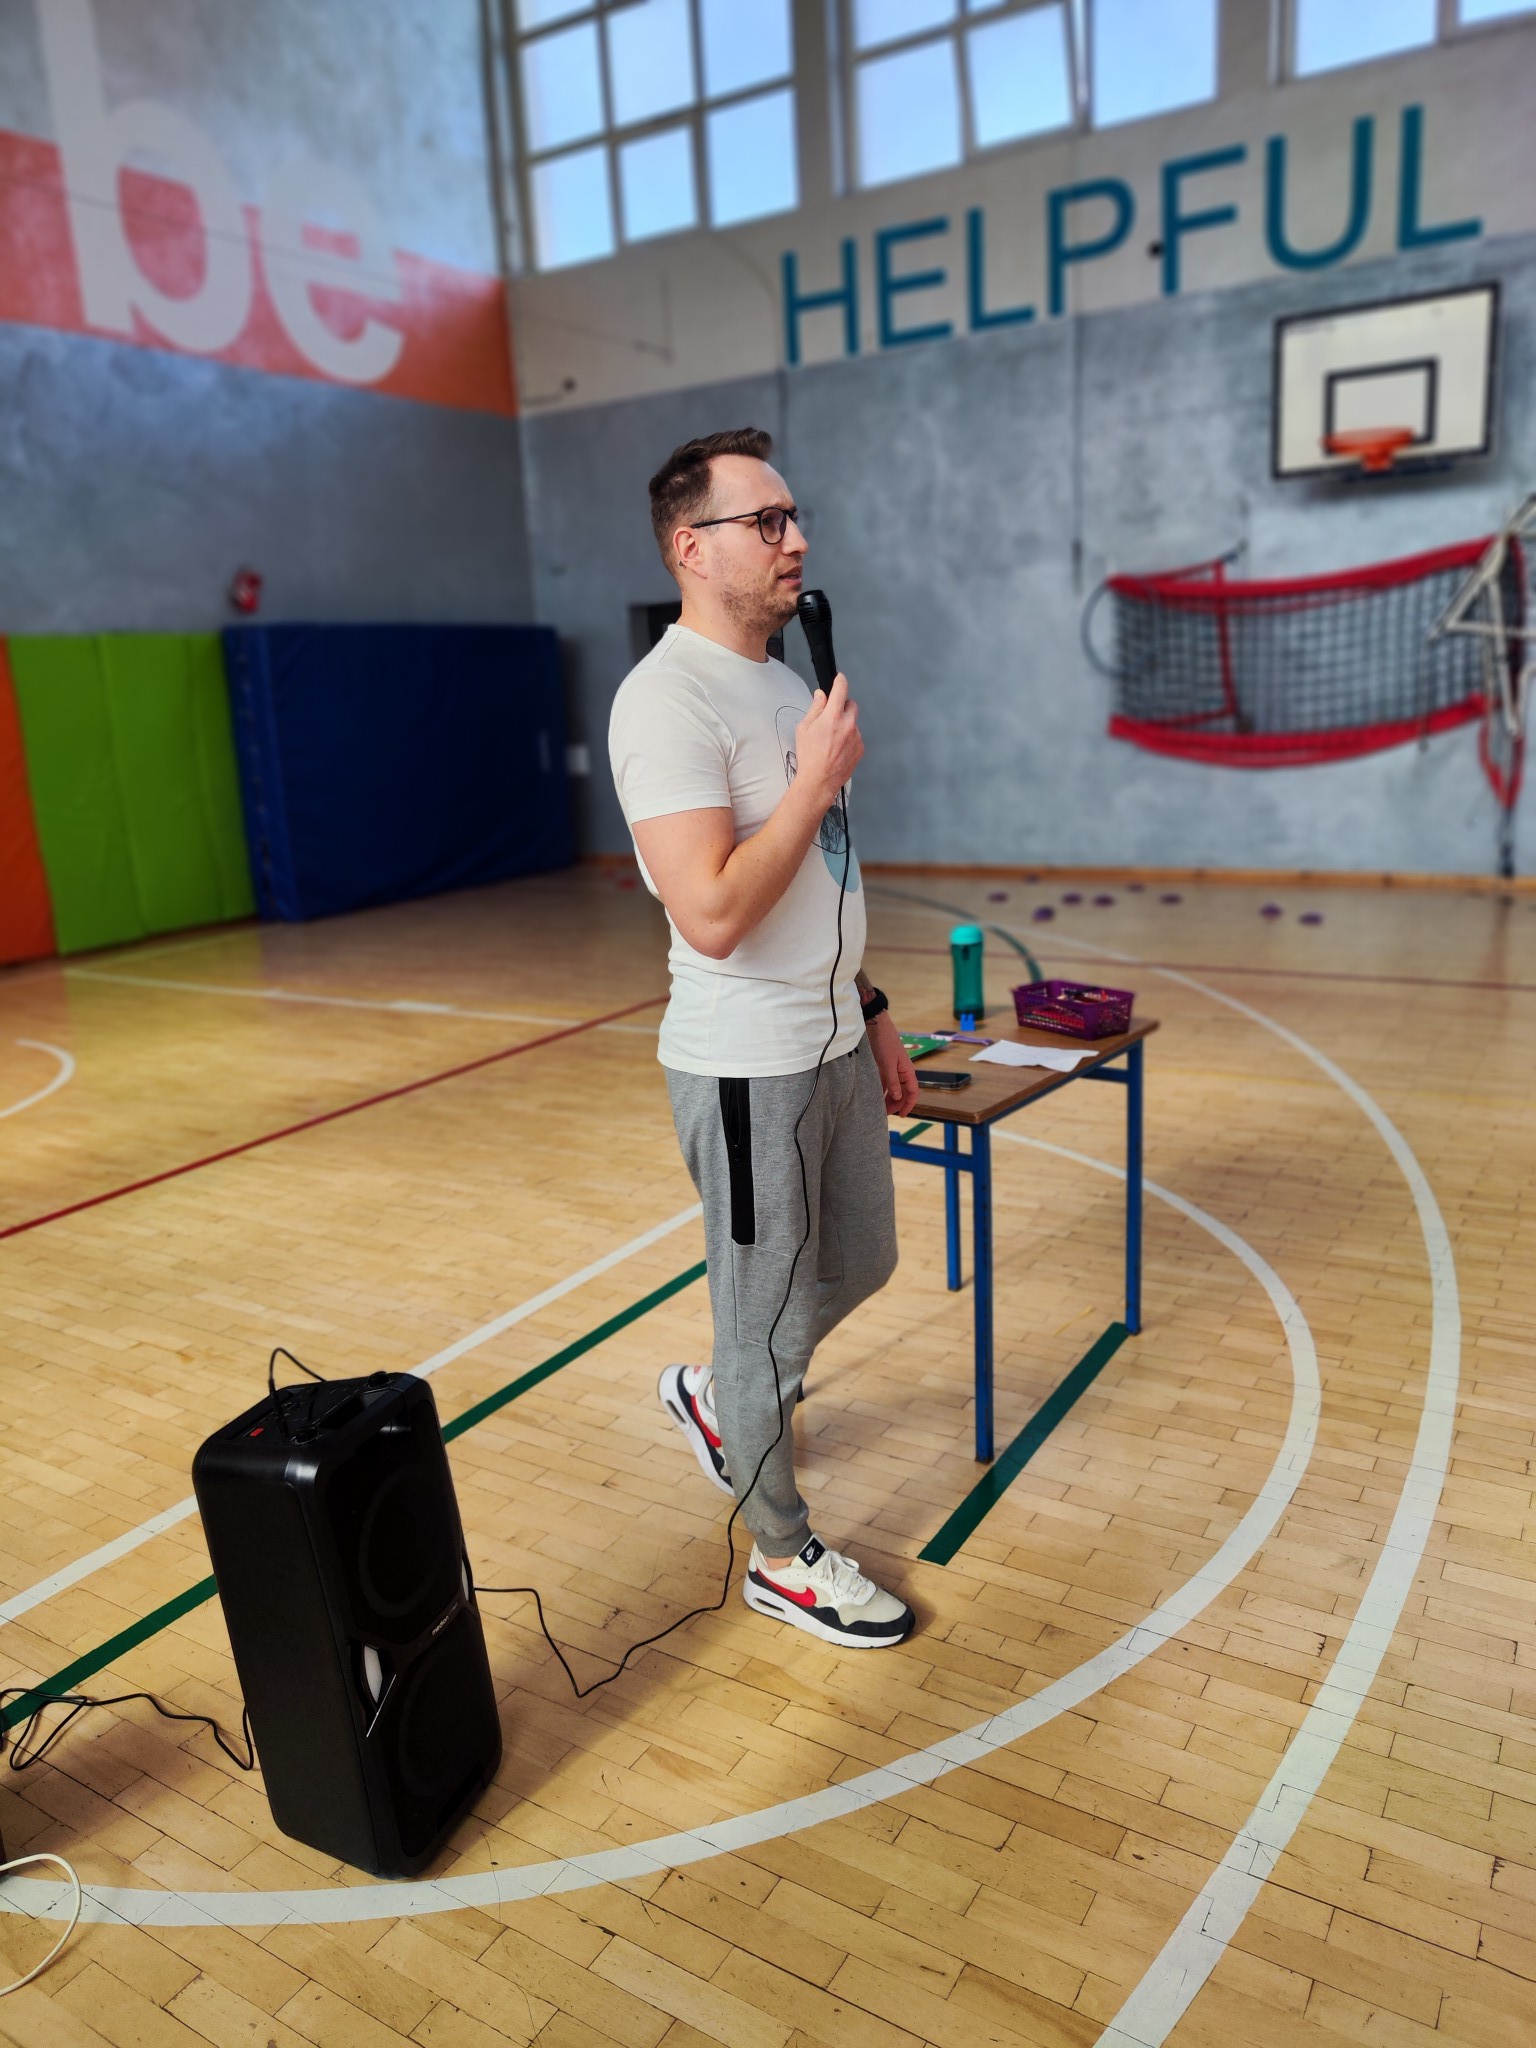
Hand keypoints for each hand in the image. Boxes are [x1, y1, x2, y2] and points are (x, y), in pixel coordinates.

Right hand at [794, 673, 862, 808]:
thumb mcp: (804, 728)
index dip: (840, 681)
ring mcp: (856, 737)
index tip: (839, 678)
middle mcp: (848, 724)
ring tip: (830, 740)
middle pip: (851, 705)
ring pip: (853, 722)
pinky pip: (856, 737)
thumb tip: (821, 696)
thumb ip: (815, 708)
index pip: (841, 690)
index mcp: (833, 717)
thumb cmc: (809, 756)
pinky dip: (848, 739)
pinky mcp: (860, 748)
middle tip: (831, 716)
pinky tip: (836, 749)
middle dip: (842, 706)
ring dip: (845, 725)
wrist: (819, 781)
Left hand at [867, 1011, 918, 1116]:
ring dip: (888, 1099)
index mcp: (907, 1071)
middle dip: (896, 1104)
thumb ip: (892, 1081)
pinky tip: (875, 1096)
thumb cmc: (884, 1042)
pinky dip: (881, 1090)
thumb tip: (897, 1097)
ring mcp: (893, 1069)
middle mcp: (902, 1072)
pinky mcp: (884, 1066)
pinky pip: (885, 1083)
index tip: (902, 1116)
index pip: (913, 1092)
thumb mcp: (887, 1064)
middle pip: (903, 1093)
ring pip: (893, 1089)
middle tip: (885, 1114)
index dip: (908, 1105)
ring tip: (879, 1108)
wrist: (875, 1025)